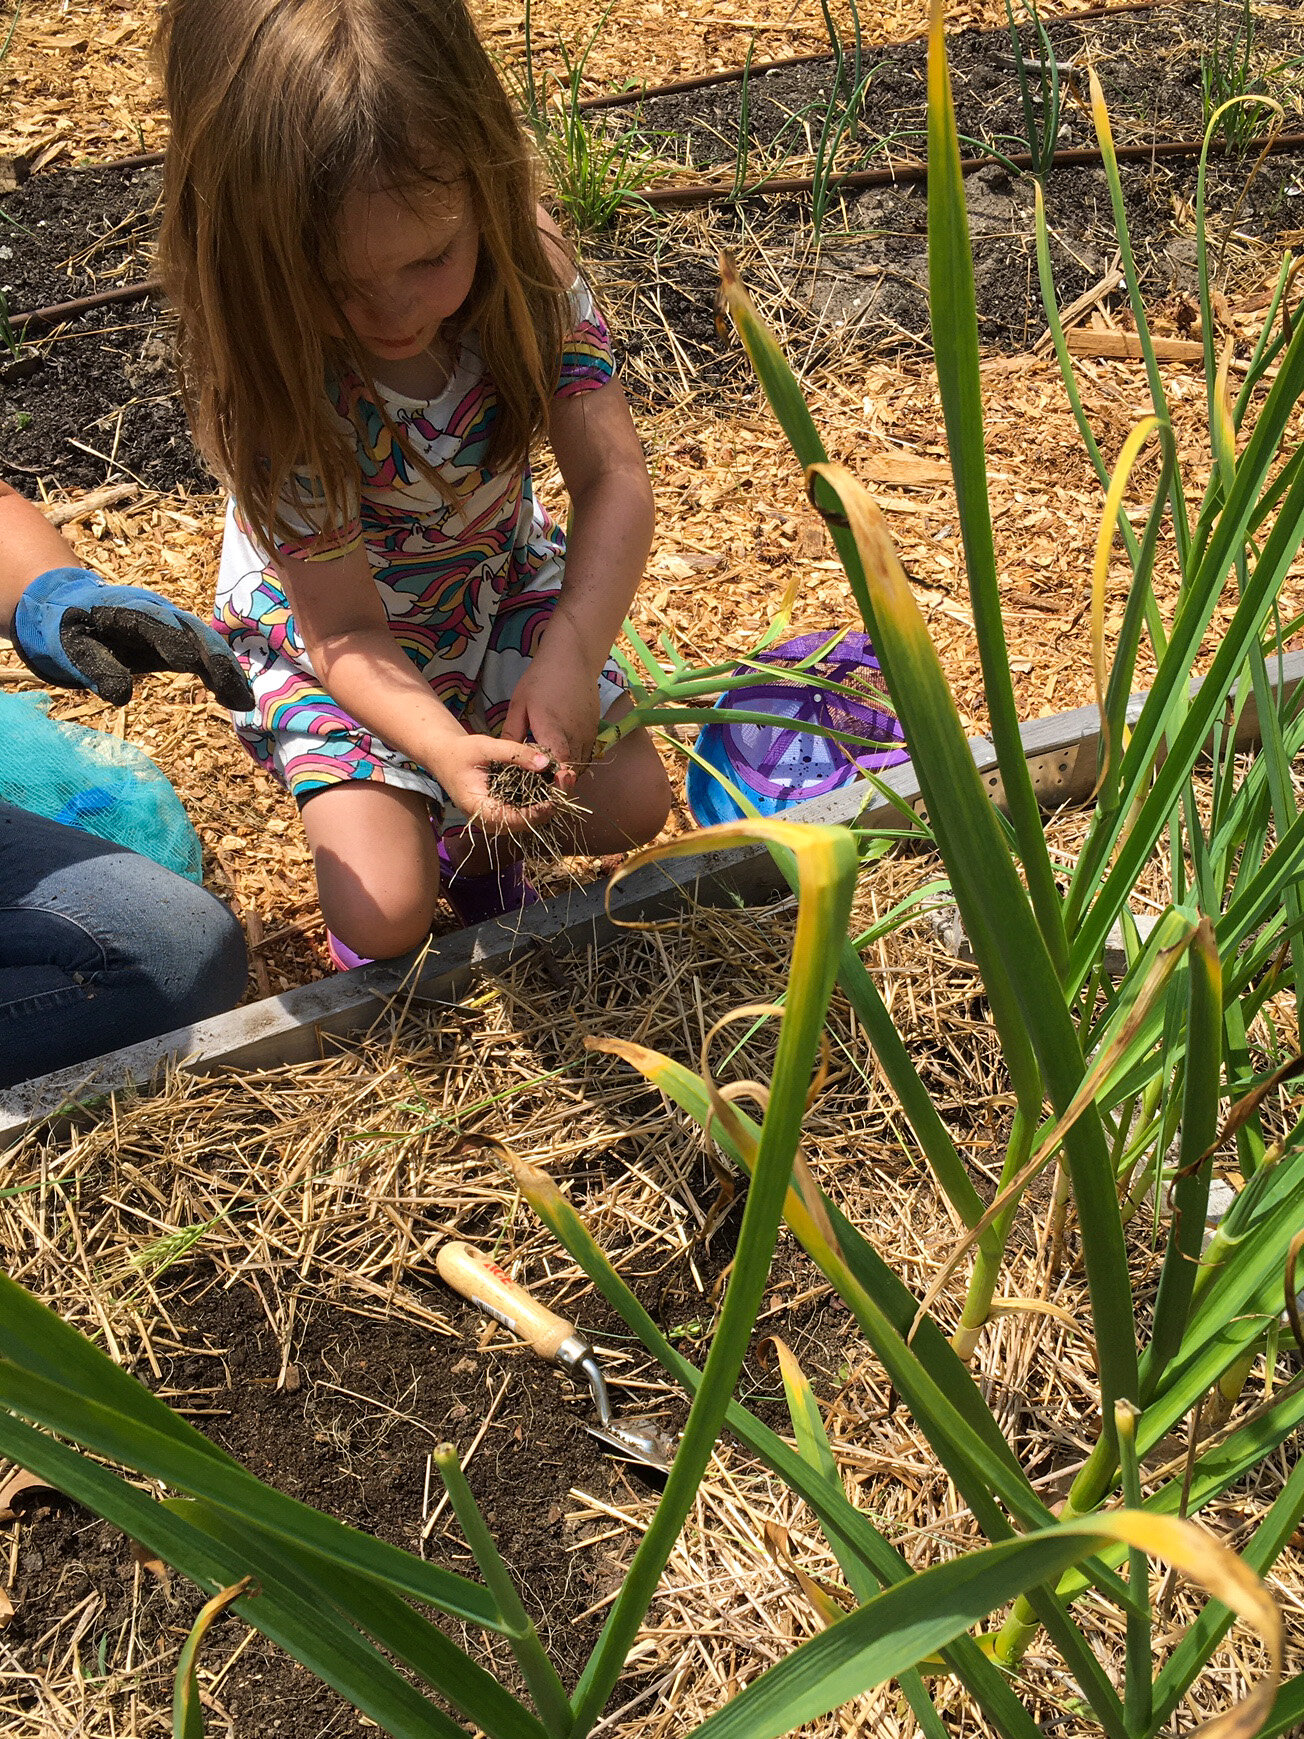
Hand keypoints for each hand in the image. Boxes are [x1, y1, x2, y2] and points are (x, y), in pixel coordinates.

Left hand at [12, 566, 254, 708]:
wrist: (70, 608)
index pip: (156, 623)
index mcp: (126, 609)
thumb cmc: (66, 629)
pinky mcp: (176, 640)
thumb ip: (96, 667)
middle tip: (235, 690)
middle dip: (216, 660)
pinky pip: (204, 656)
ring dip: (227, 671)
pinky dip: (221, 675)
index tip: (193, 665)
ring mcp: (170, 624)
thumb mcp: (70, 647)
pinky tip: (236, 698)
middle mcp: (157, 612)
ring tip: (243, 700)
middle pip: (194, 632)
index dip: (176, 642)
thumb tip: (121, 696)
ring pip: (206, 644)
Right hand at [433, 733, 555, 832]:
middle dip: (547, 808)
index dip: (535, 814)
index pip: (511, 820)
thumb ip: (516, 754)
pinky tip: (553, 783)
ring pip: (527, 820)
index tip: (554, 801)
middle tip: (566, 782)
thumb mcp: (487, 746)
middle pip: (524, 824)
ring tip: (564, 780)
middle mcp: (487, 820)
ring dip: (547, 804)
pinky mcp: (502, 811)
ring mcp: (495, 818)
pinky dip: (540, 800)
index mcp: (478, 809)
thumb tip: (546, 763)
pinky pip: (524, 812)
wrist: (446, 756)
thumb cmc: (462, 751)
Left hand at [502, 652, 600, 791]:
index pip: (559, 766)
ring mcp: (588, 734)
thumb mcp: (518, 706)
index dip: (553, 784)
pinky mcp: (594, 731)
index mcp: (553, 729)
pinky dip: (573, 763)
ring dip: (565, 775)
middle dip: (556, 786)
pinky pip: (584, 755)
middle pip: (570, 773)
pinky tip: (559, 761)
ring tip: (547, 780)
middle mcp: (575, 736)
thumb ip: (511, 735)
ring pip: (579, 766)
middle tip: (538, 794)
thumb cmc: (540, 679)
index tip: (541, 795)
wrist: (572, 657)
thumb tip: (503, 760)